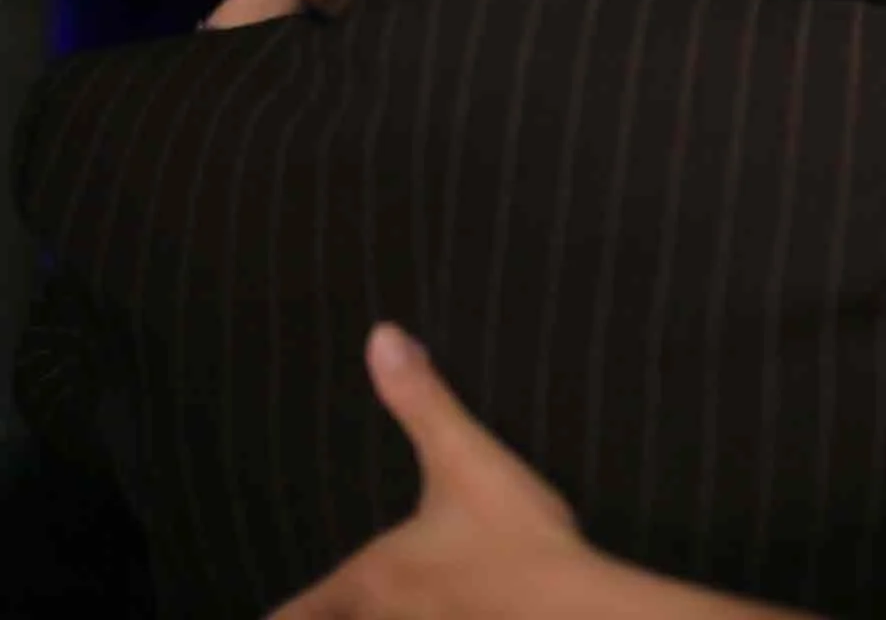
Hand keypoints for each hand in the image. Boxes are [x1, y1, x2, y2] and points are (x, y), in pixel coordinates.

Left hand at [269, 325, 605, 619]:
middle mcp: (385, 618)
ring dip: (372, 616)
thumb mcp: (465, 457)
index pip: (292, 617)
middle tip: (318, 599)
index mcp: (372, 578)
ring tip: (378, 600)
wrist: (575, 607)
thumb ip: (421, 401)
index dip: (277, 616)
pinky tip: (444, 610)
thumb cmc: (514, 537)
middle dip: (326, 614)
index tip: (268, 611)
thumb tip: (381, 336)